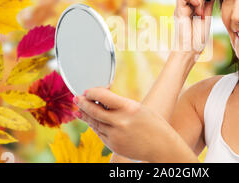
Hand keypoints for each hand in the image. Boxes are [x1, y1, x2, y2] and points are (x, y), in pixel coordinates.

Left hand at [73, 87, 187, 161]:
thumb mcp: (139, 109)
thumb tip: (102, 100)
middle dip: (83, 103)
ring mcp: (116, 135)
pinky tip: (91, 121)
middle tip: (76, 98)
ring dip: (85, 115)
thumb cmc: (153, 125)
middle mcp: (120, 122)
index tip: (88, 91)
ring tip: (79, 109)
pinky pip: (100, 133)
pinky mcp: (114, 146)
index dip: (92, 93)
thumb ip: (120, 105)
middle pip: (94, 111)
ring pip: (95, 123)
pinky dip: (95, 126)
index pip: (103, 97)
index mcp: (129, 108)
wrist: (162, 147)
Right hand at [173, 0, 214, 58]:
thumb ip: (208, 7)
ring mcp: (181, 10)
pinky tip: (197, 7)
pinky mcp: (178, 12)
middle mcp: (185, 9)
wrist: (191, 49)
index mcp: (192, 10)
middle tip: (208, 0)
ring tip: (201, 10)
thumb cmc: (198, 39)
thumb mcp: (207, 19)